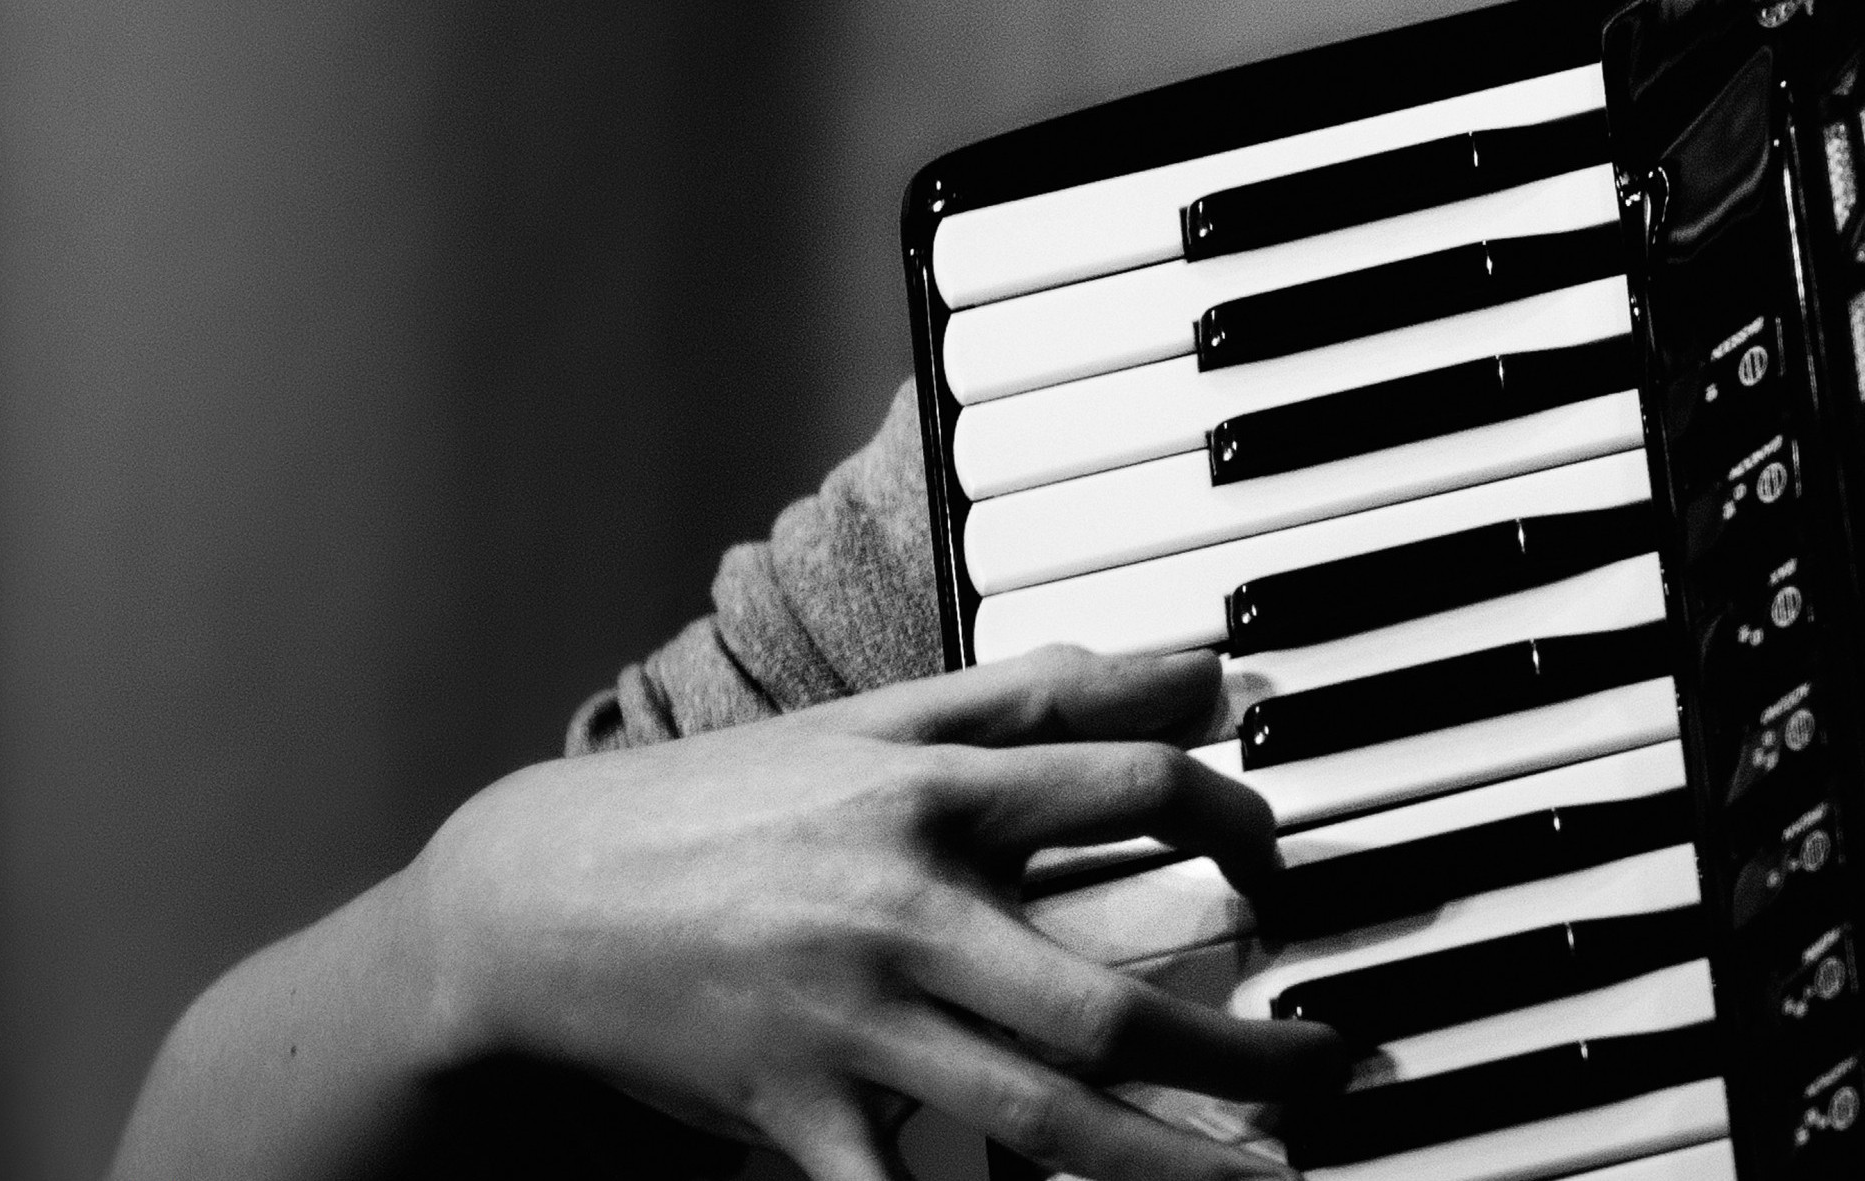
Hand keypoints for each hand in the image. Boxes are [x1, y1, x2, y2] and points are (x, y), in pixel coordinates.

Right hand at [400, 646, 1346, 1180]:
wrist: (529, 904)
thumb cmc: (713, 807)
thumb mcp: (863, 727)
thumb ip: (1030, 695)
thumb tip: (1193, 665)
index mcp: (924, 796)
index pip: (1126, 789)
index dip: (1233, 817)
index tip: (1273, 859)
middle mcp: (902, 912)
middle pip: (1113, 1006)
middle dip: (1247, 1059)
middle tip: (1335, 1072)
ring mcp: (852, 1030)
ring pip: (1044, 1124)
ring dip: (1175, 1168)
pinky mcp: (798, 1120)